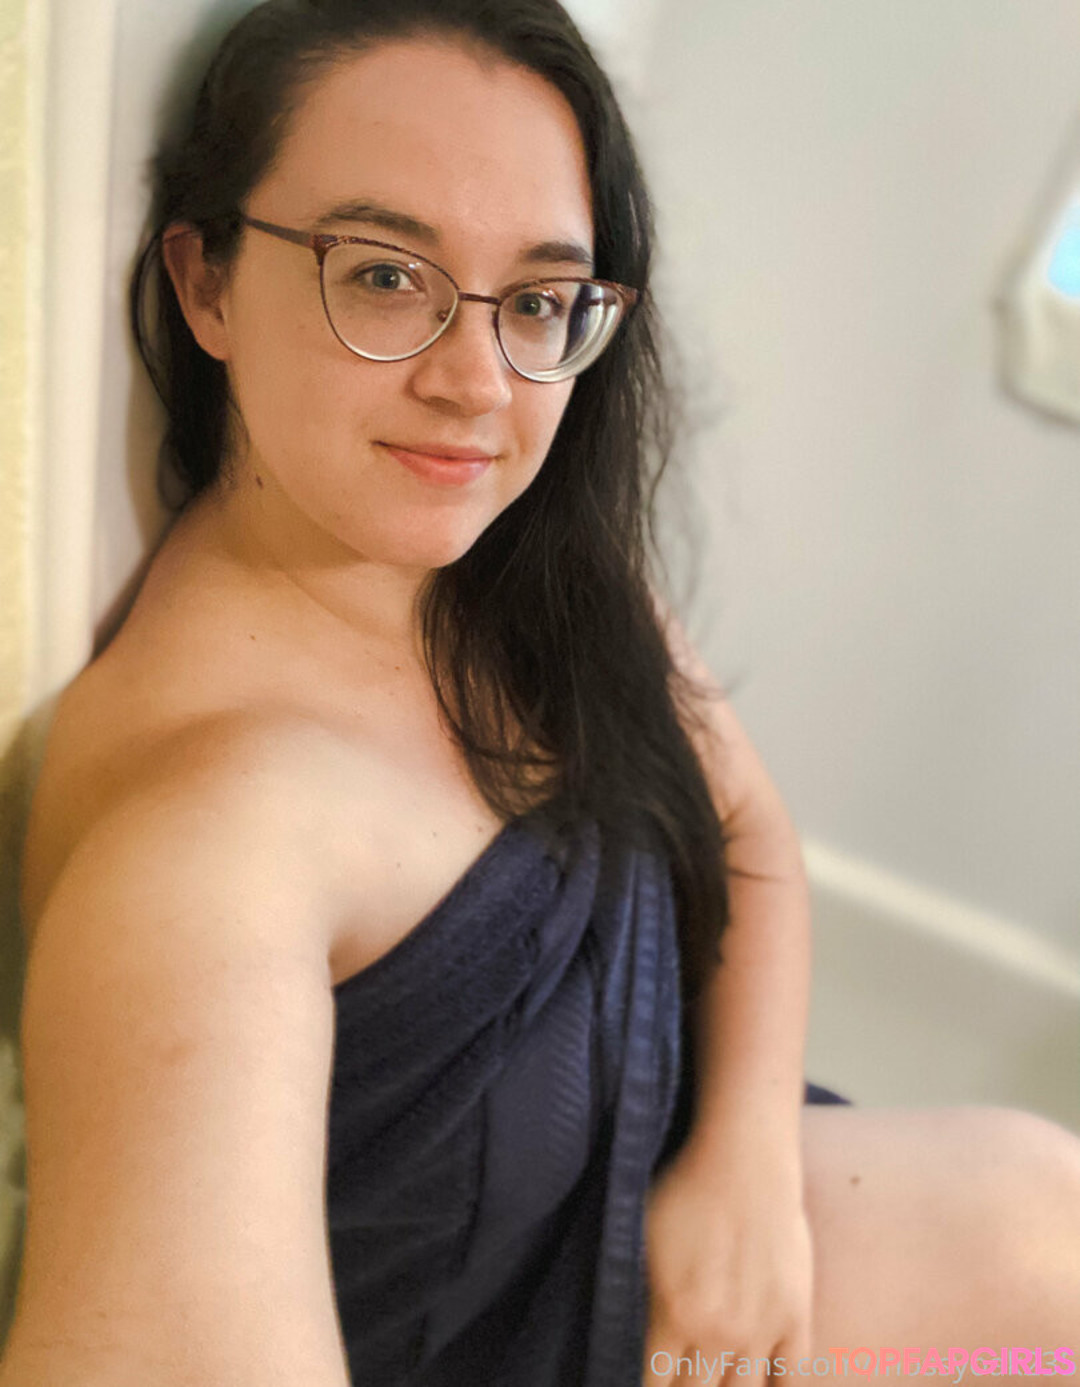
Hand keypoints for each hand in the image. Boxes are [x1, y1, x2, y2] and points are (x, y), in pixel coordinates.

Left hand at [642, 1134, 813, 1386]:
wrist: (746, 1159)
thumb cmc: (686, 1189)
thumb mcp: (641, 1241)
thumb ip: (640, 1297)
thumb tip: (632, 1335)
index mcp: (673, 1316)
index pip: (655, 1384)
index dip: (648, 1386)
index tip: (653, 1379)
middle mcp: (718, 1333)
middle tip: (682, 1377)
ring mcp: (761, 1330)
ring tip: (715, 1379)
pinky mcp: (796, 1318)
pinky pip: (792, 1380)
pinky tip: (758, 1381)